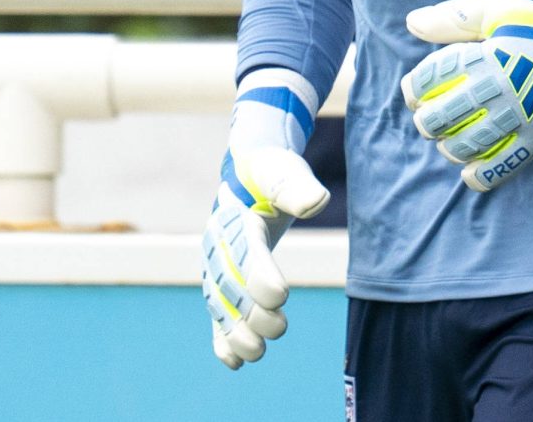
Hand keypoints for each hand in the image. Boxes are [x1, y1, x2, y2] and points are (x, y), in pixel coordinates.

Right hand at [200, 68, 329, 369]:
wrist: (248, 173)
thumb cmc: (271, 171)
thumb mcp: (284, 171)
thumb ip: (297, 186)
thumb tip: (316, 201)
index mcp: (234, 219)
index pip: (246, 252)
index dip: (261, 275)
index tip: (281, 296)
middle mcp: (218, 246)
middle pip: (232, 285)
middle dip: (251, 311)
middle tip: (279, 329)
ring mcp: (216, 267)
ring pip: (221, 305)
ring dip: (236, 332)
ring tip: (257, 354)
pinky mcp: (221, 281)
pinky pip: (217, 313)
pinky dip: (222, 338)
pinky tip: (234, 362)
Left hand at [400, 0, 532, 191]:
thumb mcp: (496, 11)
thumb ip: (453, 18)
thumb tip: (411, 23)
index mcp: (485, 56)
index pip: (431, 79)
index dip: (414, 89)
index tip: (415, 92)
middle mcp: (499, 88)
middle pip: (441, 117)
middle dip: (427, 121)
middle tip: (430, 118)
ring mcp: (519, 116)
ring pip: (466, 145)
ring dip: (449, 147)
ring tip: (450, 142)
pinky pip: (502, 165)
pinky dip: (481, 175)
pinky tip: (470, 172)